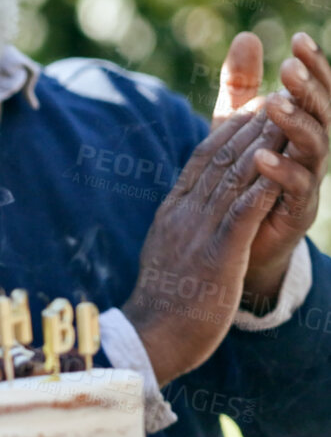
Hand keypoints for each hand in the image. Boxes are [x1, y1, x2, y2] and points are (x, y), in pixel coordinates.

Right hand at [126, 106, 285, 383]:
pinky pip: (243, 214)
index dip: (228, 131)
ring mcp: (200, 233)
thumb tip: (184, 214)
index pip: (202, 161)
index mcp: (174, 213)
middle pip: (221, 160)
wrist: (151, 338)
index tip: (251, 108)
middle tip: (276, 98)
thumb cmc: (163, 304)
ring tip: (286, 120)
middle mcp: (185, 215)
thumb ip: (180, 228)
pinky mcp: (219, 255)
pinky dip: (262, 187)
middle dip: (251, 127)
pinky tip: (280, 168)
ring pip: (235, 179)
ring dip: (263, 147)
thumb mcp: (168, 255)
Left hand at [213, 31, 330, 308]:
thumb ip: (241, 84)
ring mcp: (309, 181)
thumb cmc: (245, 173)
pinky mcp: (295, 211)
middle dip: (309, 89)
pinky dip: (280, 171)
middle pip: (323, 114)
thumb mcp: (237, 124)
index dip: (314, 66)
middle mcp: (314, 152)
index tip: (299, 39)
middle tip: (289, 68)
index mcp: (304, 127)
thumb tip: (246, 36)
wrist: (242, 238)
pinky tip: (262, 156)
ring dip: (297, 124)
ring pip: (315, 148)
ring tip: (276, 103)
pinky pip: (294, 189)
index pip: (316, 91)